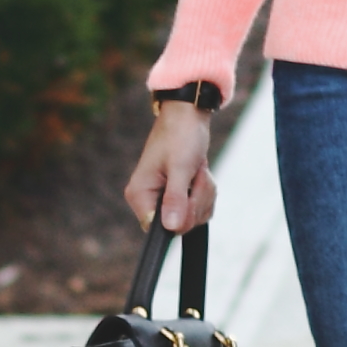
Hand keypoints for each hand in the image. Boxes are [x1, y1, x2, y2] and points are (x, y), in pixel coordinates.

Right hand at [124, 103, 216, 235]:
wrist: (188, 115)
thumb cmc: (180, 135)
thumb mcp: (180, 168)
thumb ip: (175, 199)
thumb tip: (172, 228)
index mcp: (140, 195)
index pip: (159, 230)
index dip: (181, 217)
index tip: (188, 192)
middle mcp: (148, 200)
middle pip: (180, 225)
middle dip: (196, 200)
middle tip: (195, 175)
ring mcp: (164, 199)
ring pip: (193, 217)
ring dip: (203, 194)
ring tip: (197, 170)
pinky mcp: (178, 196)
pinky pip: (199, 209)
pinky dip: (205, 193)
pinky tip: (199, 174)